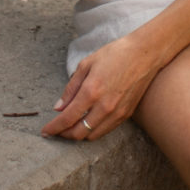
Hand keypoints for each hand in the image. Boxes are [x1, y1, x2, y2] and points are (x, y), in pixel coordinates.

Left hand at [41, 31, 163, 142]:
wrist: (144, 54)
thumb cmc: (114, 54)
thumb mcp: (86, 64)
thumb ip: (71, 88)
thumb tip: (59, 107)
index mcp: (91, 91)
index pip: (67, 118)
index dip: (54, 128)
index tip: (45, 132)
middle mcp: (104, 106)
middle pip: (78, 133)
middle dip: (64, 135)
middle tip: (56, 130)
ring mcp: (116, 113)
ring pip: (92, 136)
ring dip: (78, 135)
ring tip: (70, 128)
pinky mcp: (126, 115)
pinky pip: (105, 130)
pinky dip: (93, 131)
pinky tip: (87, 123)